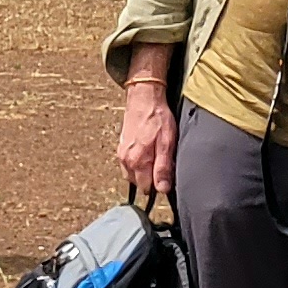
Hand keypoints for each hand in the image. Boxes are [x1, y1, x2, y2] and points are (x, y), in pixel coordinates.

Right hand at [115, 80, 179, 194]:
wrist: (144, 98)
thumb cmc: (158, 118)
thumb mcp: (167, 143)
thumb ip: (163, 168)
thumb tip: (162, 189)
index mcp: (138, 162)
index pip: (147, 189)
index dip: (159, 185)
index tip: (166, 175)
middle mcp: (126, 161)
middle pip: (139, 183)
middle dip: (151, 178)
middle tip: (162, 162)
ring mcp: (121, 155)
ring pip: (133, 175)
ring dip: (144, 171)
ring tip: (155, 155)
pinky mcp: (121, 148)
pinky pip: (129, 165)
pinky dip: (138, 163)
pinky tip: (147, 151)